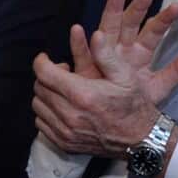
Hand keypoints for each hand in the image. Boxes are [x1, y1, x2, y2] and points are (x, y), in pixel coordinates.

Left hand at [32, 0, 177, 156]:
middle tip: (61, 73)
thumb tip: (96, 34)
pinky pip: (42, 124)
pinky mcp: (64, 143)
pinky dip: (47, 113)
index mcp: (82, 94)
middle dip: (46, 76)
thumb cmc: (134, 104)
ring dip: (46, 94)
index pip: (44, 73)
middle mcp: (70, 115)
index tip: (46, 58)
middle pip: (39, 89)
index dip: (41, 61)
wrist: (140, 139)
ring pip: (38, 106)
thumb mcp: (125, 75)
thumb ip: (106, 55)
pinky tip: (62, 108)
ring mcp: (65, 132)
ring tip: (62, 90)